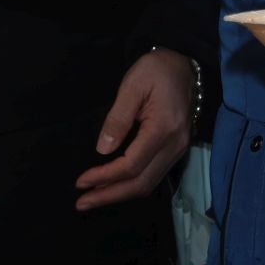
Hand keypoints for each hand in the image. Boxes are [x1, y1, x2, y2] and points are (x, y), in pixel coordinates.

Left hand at [77, 48, 195, 209]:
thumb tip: (103, 151)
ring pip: (149, 183)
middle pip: (141, 182)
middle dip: (110, 195)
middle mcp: (175, 145)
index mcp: (163, 129)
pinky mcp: (176, 149)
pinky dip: (132, 185)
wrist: (183, 62)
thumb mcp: (132, 86)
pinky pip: (154, 175)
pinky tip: (115, 185)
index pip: (131, 165)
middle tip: (82, 202)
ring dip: (120, 194)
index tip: (81, 181)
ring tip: (93, 197)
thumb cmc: (156, 70)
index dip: (105, 177)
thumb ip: (118, 119)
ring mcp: (178, 149)